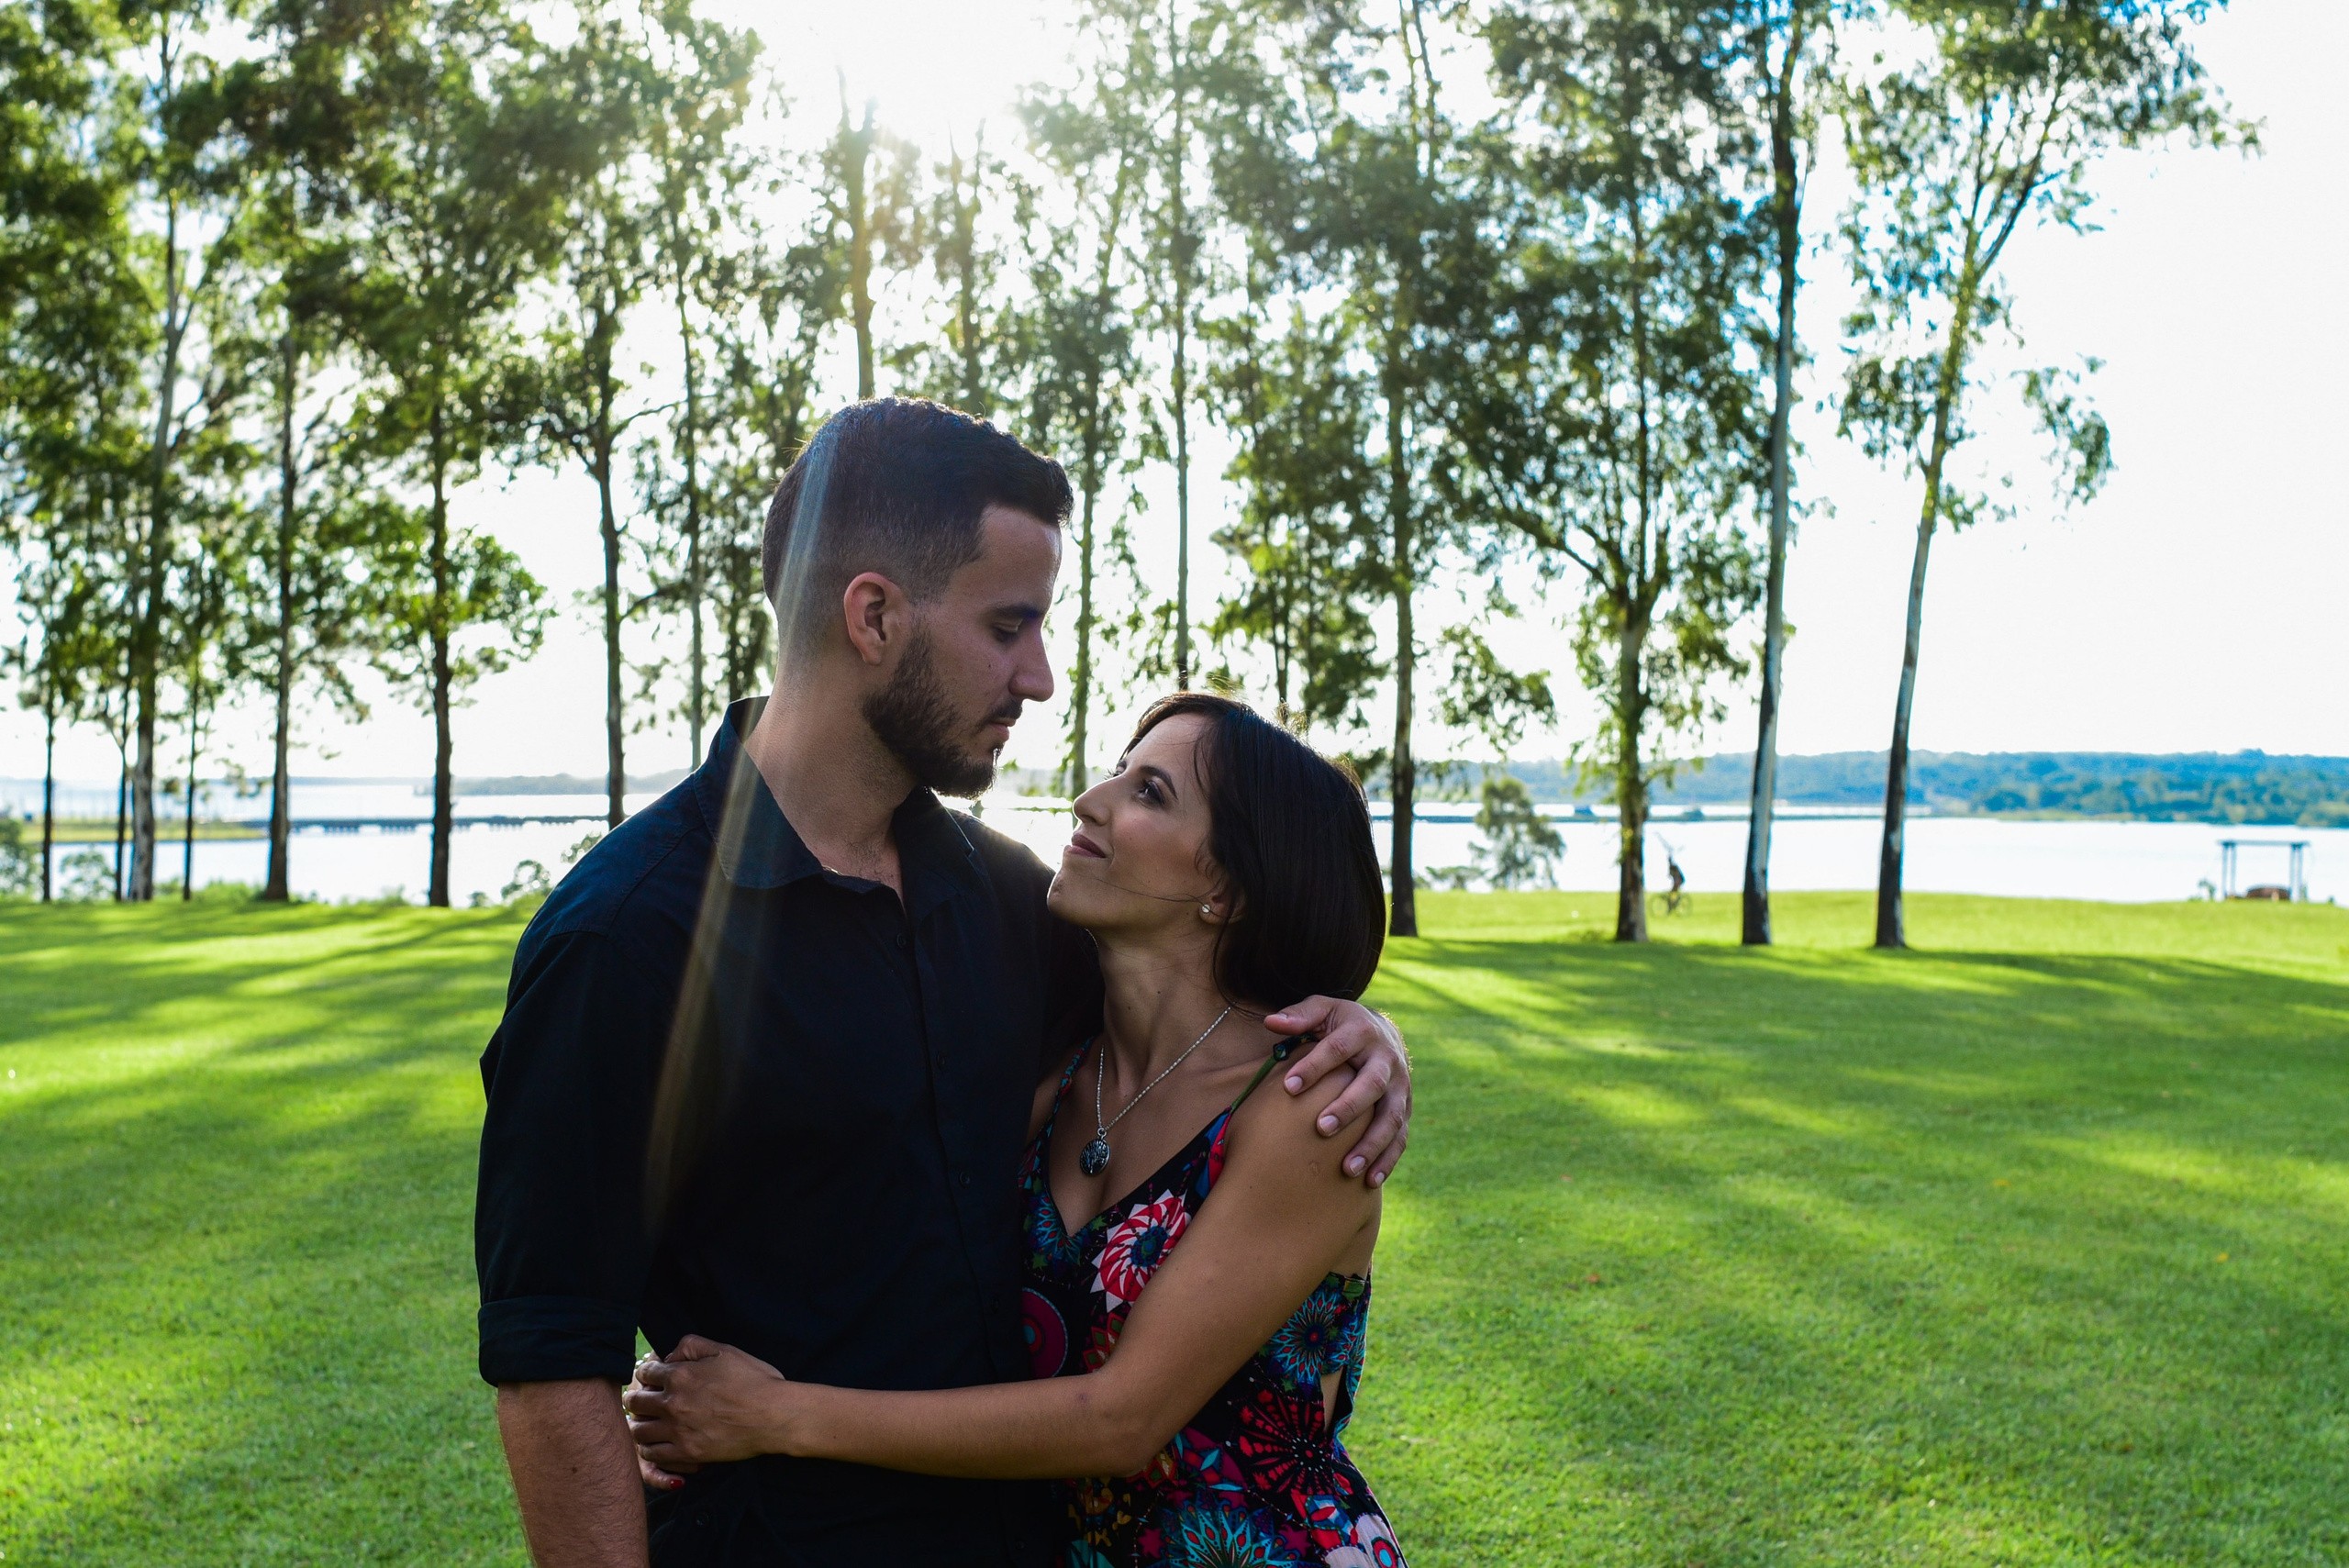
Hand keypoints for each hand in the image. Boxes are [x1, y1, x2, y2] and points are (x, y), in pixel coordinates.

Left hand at [623, 1335, 789, 1470]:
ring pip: (639, 1431)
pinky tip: (657, 1444)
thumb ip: (692, 1345)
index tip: (651, 1378)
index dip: (646, 1373)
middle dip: (636, 1399)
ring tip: (646, 1423)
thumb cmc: (754, 1380)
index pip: (645, 1373)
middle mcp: (673, 1403)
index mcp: (680, 1376)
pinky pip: (653, 1454)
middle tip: (642, 1401)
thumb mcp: (725, 1351)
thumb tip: (671, 1355)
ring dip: (639, 1425)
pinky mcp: (687, 1453)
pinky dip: (649, 1449)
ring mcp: (678, 1430)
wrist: (773, 1416)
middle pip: (635, 1402)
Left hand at [1264, 997, 1410, 1185]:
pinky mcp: (1404, 1108)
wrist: (1383, 1032)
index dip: (1314, 1066)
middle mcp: (1387, 1059)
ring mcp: (1400, 1087)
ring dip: (1372, 1143)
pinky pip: (1400, 1137)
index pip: (1338, 1048)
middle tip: (1321, 1127)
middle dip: (1348, 1107)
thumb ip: (1299, 1016)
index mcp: (1363, 1032)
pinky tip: (1370, 1181)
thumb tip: (1270, 1021)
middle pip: (1371, 1083)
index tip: (1288, 1086)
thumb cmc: (1342, 1024)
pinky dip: (1388, 1160)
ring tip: (1348, 1168)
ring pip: (1391, 1116)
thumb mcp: (1323, 1010)